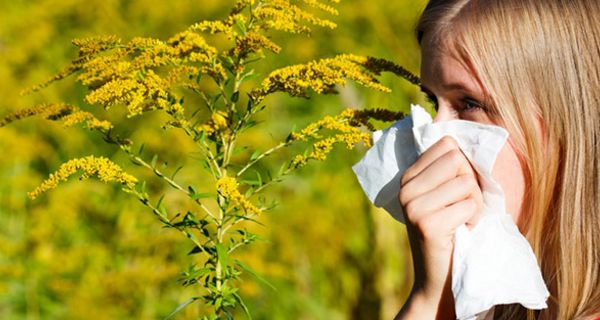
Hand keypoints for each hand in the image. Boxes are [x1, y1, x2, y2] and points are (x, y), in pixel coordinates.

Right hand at [395, 136, 482, 319]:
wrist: (440, 280)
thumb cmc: (453, 233)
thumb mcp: (446, 196)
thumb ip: (451, 170)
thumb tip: (472, 135)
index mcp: (409, 177)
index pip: (447, 145)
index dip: (463, 166)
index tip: (457, 191)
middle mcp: (406, 188)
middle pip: (458, 160)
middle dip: (471, 184)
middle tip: (461, 208)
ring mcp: (414, 206)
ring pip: (466, 183)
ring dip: (474, 205)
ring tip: (461, 222)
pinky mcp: (427, 224)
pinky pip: (469, 206)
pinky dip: (473, 221)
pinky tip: (461, 233)